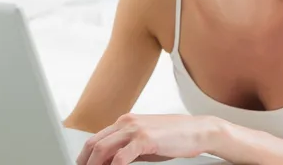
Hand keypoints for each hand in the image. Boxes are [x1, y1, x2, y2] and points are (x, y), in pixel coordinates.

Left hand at [76, 113, 219, 164]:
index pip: (96, 139)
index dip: (85, 156)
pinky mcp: (145, 139)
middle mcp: (127, 123)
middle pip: (94, 143)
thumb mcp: (144, 142)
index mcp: (125, 122)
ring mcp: (135, 129)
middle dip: (85, 161)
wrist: (197, 131)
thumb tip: (111, 162)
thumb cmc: (174, 136)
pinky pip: (121, 157)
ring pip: (103, 149)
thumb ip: (127, 149)